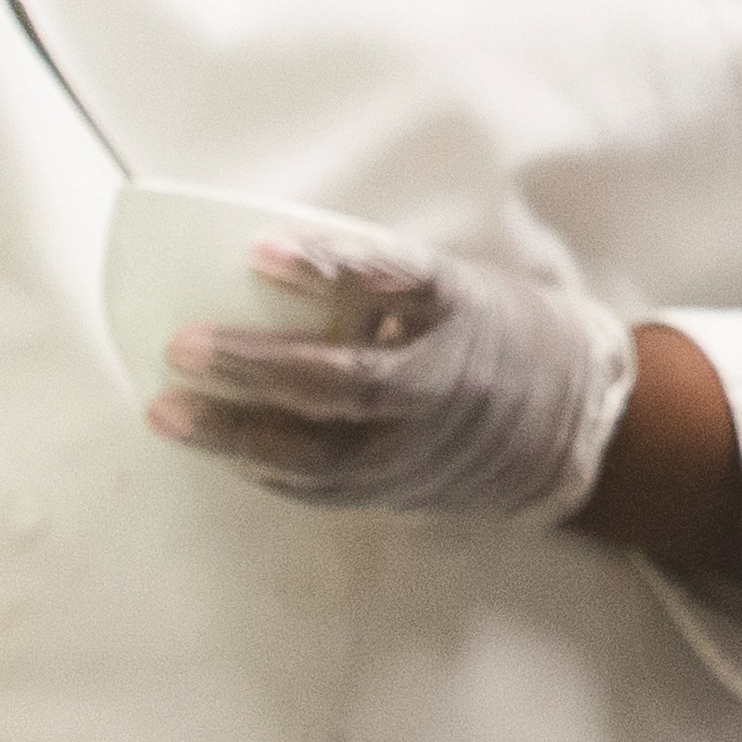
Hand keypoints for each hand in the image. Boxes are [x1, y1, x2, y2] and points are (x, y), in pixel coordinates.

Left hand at [154, 224, 633, 521]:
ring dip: (236, 433)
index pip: (397, 281)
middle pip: (344, 383)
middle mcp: (443, 383)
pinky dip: (264, 469)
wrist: (574, 424)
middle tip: (182, 346)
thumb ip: (379, 280)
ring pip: (322, 451)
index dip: (331, 266)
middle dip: (256, 367)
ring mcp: (422, 448)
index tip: (261, 249)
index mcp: (462, 311)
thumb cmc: (494, 331)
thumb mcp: (456, 284)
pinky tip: (214, 449)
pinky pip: (324, 487)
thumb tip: (264, 261)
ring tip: (166, 411)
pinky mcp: (404, 492)